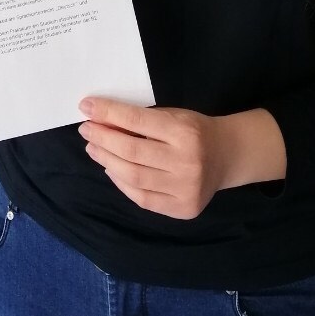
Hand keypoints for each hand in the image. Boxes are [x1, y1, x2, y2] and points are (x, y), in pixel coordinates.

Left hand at [77, 98, 285, 219]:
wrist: (228, 156)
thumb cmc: (195, 130)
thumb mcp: (173, 115)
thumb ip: (142, 120)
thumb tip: (100, 120)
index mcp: (185, 132)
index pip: (137, 122)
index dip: (108, 114)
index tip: (86, 107)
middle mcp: (186, 162)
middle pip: (131, 151)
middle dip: (103, 139)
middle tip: (86, 130)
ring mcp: (184, 188)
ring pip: (133, 176)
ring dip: (107, 161)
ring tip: (94, 148)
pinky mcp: (182, 208)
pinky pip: (142, 198)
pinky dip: (122, 183)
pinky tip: (111, 169)